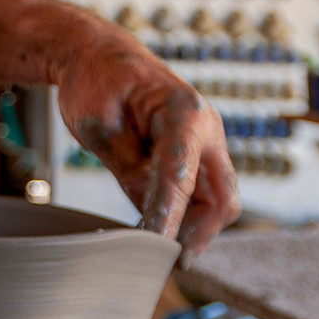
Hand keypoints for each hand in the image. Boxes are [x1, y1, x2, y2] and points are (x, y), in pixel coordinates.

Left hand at [53, 19, 239, 256]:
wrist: (99, 57)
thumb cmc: (96, 83)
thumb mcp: (99, 126)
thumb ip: (128, 170)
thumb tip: (149, 218)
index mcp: (184, 110)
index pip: (180, 176)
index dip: (168, 217)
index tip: (153, 248)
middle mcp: (206, 128)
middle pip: (222, 197)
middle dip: (200, 233)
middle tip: (166, 261)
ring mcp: (205, 144)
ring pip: (218, 202)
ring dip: (194, 230)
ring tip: (156, 252)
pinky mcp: (196, 156)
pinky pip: (202, 196)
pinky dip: (186, 218)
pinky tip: (158, 232)